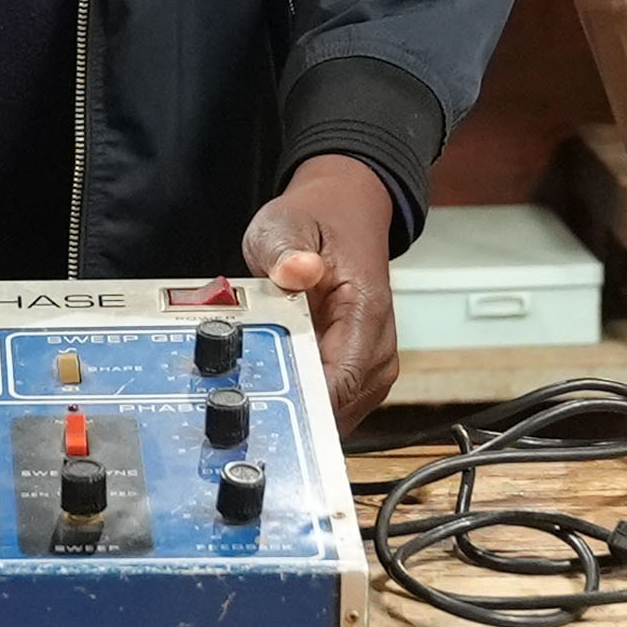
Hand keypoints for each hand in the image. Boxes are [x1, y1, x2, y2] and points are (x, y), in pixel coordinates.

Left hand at [243, 156, 399, 429]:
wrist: (344, 214)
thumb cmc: (318, 222)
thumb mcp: (286, 224)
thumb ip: (285, 250)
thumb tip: (296, 270)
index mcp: (367, 312)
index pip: (340, 382)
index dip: (301, 403)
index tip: (261, 404)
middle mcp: (377, 346)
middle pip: (337, 407)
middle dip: (291, 404)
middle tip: (248, 387)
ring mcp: (371, 364)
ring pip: (335, 412)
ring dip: (297, 402)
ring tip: (262, 377)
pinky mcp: (358, 371)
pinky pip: (331, 402)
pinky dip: (304, 396)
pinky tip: (278, 378)